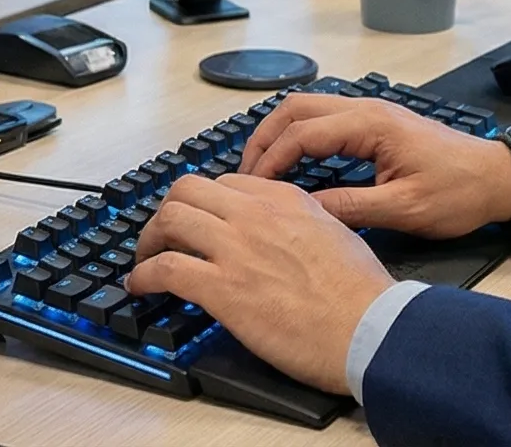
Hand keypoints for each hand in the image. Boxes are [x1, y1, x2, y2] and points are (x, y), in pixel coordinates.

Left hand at [129, 173, 393, 393]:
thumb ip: (301, 223)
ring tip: (145, 259)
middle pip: (188, 189)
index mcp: (286, 200)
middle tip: (163, 234)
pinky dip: (144, 276)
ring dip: (149, 239)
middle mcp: (256, 215)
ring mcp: (236, 249)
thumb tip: (280, 235)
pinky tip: (141, 287)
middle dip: (167, 210)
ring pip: (170, 218)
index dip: (205, 202)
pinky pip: (166, 268)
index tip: (199, 221)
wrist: (370, 328)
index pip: (227, 182)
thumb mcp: (335, 233)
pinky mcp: (222, 288)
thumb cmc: (362, 293)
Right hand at [245, 95, 510, 238]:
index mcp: (370, 124)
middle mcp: (366, 109)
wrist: (498, 178)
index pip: (303, 132)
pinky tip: (292, 164)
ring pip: (309, 108)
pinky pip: (325, 119)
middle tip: (243, 175)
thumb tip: (301, 212)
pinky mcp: (376, 123)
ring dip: (280, 133)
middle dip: (265, 138)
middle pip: (297, 107)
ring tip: (260, 170)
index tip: (250, 189)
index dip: (271, 159)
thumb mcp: (404, 209)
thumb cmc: (457, 194)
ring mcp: (371, 112)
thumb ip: (350, 207)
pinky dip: (300, 135)